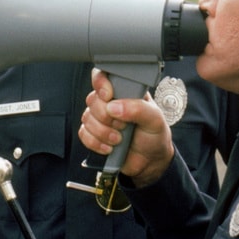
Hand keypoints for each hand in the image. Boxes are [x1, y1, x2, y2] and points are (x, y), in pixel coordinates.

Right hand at [79, 69, 174, 186]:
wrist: (150, 162)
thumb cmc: (155, 136)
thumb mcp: (155, 119)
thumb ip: (138, 109)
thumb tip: (114, 107)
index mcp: (125, 91)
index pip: (104, 76)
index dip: (101, 83)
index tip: (108, 96)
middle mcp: (110, 102)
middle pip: (92, 99)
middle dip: (106, 116)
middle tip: (123, 125)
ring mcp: (101, 119)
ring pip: (87, 118)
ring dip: (103, 132)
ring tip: (119, 139)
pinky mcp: (94, 135)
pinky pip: (83, 134)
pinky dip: (96, 142)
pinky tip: (110, 147)